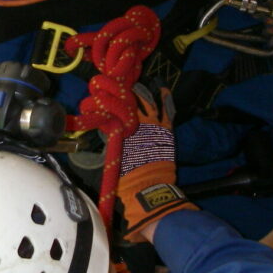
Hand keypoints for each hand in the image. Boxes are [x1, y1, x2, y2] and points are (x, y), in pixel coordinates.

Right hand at [117, 85, 193, 241]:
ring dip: (142, 92)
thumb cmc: (128, 177)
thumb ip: (111, 138)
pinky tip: (163, 90)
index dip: (111, 99)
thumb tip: (105, 125)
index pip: (115, 108)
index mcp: (122, 128)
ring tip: (138, 84)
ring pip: (147, 101)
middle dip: (125, 93)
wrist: (149, 188)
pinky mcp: (166, 130)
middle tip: (121, 85)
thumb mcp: (114, 156)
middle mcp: (137, 123)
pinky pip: (167, 110)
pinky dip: (165, 99)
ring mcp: (154, 125)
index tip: (106, 92)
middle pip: (129, 101)